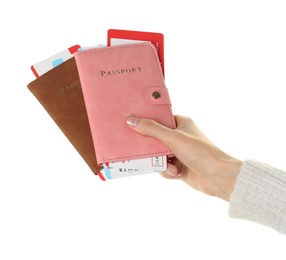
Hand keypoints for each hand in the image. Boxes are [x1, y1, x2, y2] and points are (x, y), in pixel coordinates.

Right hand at [126, 115, 241, 200]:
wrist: (217, 177)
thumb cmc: (200, 152)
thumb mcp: (173, 138)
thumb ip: (151, 129)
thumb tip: (131, 121)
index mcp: (180, 123)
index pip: (158, 119)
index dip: (146, 122)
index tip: (132, 125)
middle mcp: (179, 136)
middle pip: (155, 138)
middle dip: (151, 148)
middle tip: (143, 150)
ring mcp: (179, 151)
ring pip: (157, 155)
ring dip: (162, 163)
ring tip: (171, 166)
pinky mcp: (178, 165)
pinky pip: (163, 167)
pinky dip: (168, 171)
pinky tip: (177, 173)